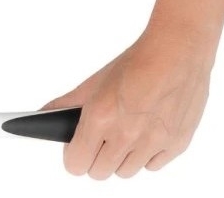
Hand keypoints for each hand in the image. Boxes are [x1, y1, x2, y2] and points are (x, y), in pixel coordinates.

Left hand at [43, 0, 223, 178]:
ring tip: (125, 134)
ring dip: (122, 159)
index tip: (77, 148)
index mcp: (101, 118)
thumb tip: (45, 115)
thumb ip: (68, 103)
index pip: (76, 164)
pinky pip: (153, 166)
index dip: (74, 156)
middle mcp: (127, 134)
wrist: (178, 50)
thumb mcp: (96, 80)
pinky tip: (146, 134)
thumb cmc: (138, 61)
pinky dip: (147, 155)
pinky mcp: (177, 144)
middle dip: (96, 158)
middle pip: (100, 173)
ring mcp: (153, 142)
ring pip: (126, 172)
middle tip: (101, 140)